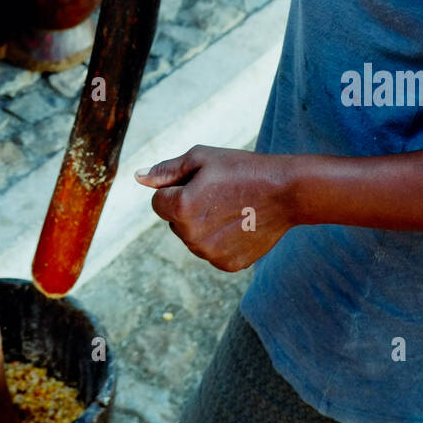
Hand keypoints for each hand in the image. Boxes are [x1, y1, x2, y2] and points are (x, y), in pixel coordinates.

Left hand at [135, 144, 298, 270]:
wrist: (285, 191)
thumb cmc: (241, 168)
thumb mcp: (201, 158)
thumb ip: (166, 170)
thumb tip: (137, 177)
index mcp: (181, 207)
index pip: (158, 202)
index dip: (176, 188)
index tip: (202, 182)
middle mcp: (192, 236)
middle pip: (174, 222)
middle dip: (187, 207)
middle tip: (219, 193)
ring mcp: (210, 254)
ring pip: (191, 238)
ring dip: (202, 224)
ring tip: (231, 207)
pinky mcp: (227, 265)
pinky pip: (210, 251)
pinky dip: (220, 239)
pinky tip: (239, 223)